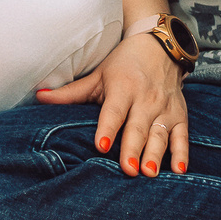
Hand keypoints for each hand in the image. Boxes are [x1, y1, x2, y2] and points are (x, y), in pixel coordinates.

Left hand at [35, 33, 189, 175]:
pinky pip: (182, 135)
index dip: (107, 129)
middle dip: (133, 149)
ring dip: (156, 154)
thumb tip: (38, 97)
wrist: (160, 46)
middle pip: (138, 127)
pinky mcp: (180, 114)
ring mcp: (164, 108)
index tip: (100, 146)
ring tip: (150, 173)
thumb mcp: (97, 75)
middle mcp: (145, 98)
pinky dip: (182, 152)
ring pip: (160, 134)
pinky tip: (179, 170)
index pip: (113, 111)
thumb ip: (70, 92)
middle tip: (129, 171)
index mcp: (122, 88)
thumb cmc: (123, 65)